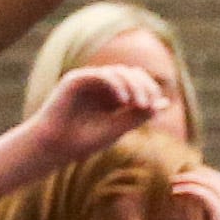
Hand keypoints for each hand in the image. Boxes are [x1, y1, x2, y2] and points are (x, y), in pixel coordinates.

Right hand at [33, 61, 168, 157]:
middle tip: (147, 104)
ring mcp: (87, 80)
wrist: (55, 148)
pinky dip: (115, 84)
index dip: (149, 89)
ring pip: (117, 72)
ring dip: (132, 85)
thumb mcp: (117, 128)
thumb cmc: (84, 141)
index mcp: (112, 95)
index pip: (136, 81)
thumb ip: (138, 115)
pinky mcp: (75, 80)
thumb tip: (164, 104)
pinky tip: (123, 100)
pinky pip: (100, 75)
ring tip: (138, 103)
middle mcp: (100, 85)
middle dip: (144, 86)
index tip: (155, 106)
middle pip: (130, 73)